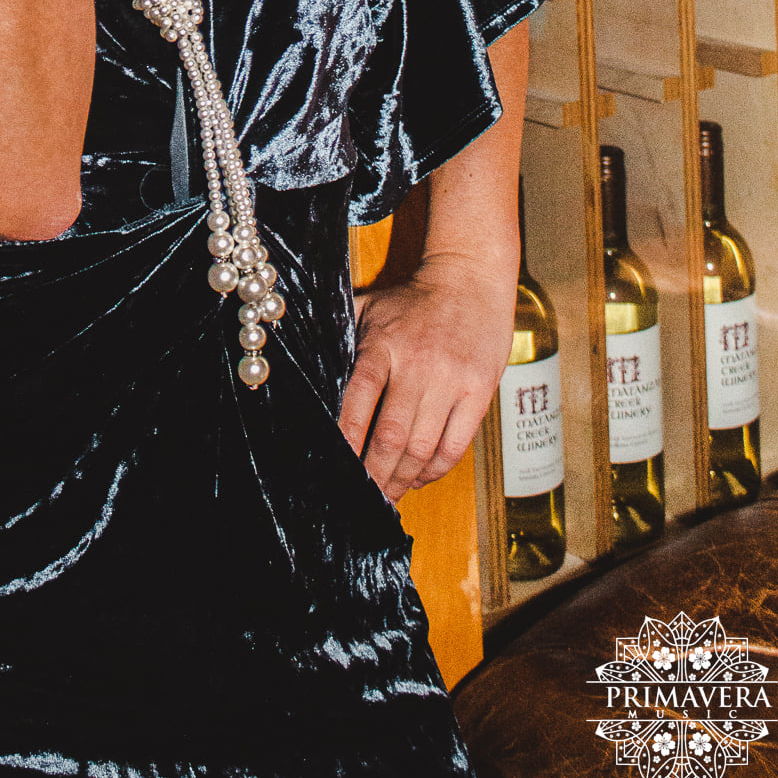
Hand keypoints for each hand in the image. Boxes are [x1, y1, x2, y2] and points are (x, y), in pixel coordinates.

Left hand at [337, 250, 514, 502]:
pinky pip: (455, 446)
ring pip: (423, 448)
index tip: (333, 469)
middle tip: (359, 498)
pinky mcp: (479, 391)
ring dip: (402, 479)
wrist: (470, 279)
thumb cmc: (410, 301)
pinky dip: (434, 471)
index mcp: (383, 343)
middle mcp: (418, 364)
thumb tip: (298, 363)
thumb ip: (337, 336)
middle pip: (391, 435)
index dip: (345, 440)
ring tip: (387, 495)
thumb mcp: (368, 307)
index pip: (359, 400)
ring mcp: (451, 380)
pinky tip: (418, 478)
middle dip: (373, 475)